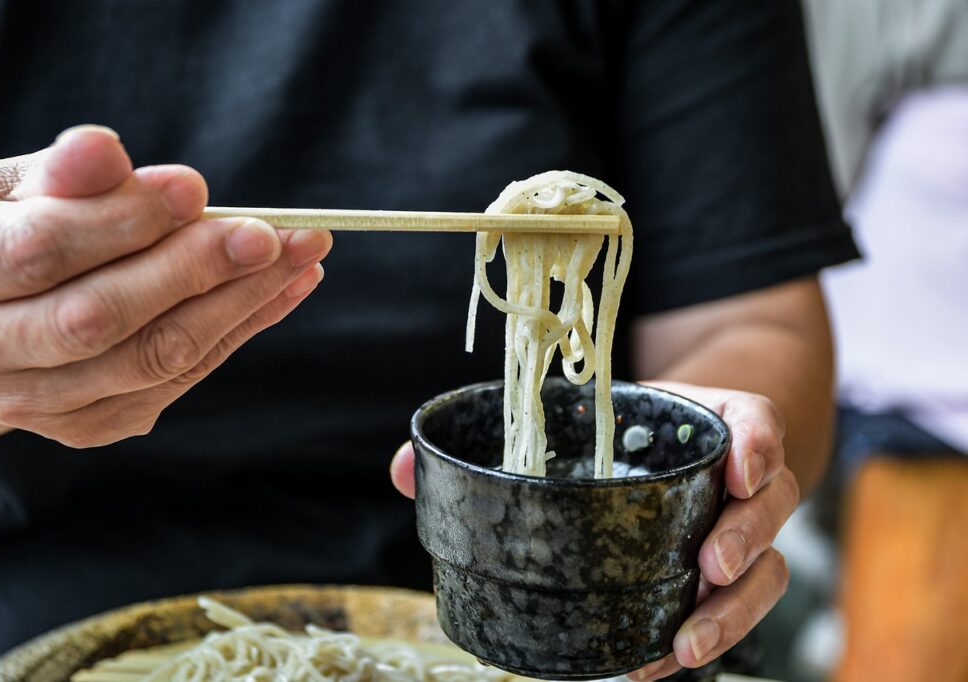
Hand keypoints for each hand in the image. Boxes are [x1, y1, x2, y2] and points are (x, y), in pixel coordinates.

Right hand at [0, 125, 330, 446]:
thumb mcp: (6, 197)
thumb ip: (55, 178)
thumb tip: (103, 148)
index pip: (36, 251)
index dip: (120, 220)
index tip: (194, 188)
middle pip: (99, 318)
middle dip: (194, 270)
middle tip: (270, 232)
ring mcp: (35, 404)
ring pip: (151, 357)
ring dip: (239, 303)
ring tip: (301, 255)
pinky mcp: (87, 427)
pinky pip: (178, 381)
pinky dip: (240, 331)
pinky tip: (283, 289)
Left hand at [389, 381, 797, 678]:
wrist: (662, 442)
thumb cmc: (609, 430)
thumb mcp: (566, 416)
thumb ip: (485, 439)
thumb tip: (404, 470)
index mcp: (704, 424)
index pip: (753, 421)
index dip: (757, 442)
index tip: (741, 469)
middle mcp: (733, 478)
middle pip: (770, 506)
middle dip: (746, 540)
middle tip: (709, 567)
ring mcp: (734, 529)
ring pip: (765, 571)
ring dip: (733, 611)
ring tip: (684, 643)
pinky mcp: (721, 574)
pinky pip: (733, 609)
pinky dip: (706, 637)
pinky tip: (656, 661)